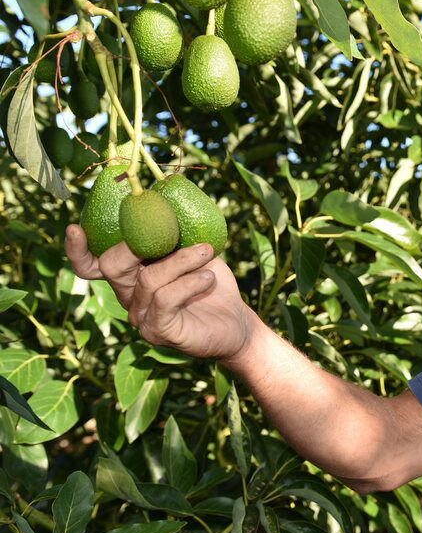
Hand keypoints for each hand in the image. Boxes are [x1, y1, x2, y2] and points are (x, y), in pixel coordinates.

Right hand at [65, 224, 256, 360]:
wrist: (235, 321)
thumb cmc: (210, 282)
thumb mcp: (194, 250)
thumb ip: (176, 233)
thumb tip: (172, 201)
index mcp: (130, 274)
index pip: (91, 265)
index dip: (78, 250)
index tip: (75, 228)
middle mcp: (128, 296)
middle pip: (111, 265)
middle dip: (138, 244)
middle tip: (171, 232)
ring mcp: (140, 316)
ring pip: (148, 279)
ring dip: (181, 260)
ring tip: (206, 251)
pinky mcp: (157, 331)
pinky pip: (165, 300)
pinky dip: (189, 283)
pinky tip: (208, 277)